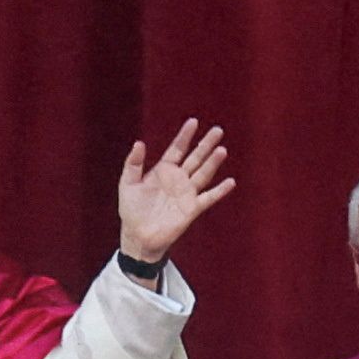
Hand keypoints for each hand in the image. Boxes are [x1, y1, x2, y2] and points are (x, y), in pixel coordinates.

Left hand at [112, 119, 233, 264]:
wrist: (138, 236)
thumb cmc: (131, 210)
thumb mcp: (127, 184)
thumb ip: (133, 164)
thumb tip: (139, 143)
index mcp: (163, 171)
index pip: (177, 149)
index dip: (185, 136)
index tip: (193, 122)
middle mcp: (178, 179)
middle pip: (195, 157)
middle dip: (206, 144)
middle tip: (218, 130)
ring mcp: (186, 193)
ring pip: (203, 174)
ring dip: (213, 162)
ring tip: (222, 150)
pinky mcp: (192, 209)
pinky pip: (209, 198)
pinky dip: (219, 191)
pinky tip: (230, 182)